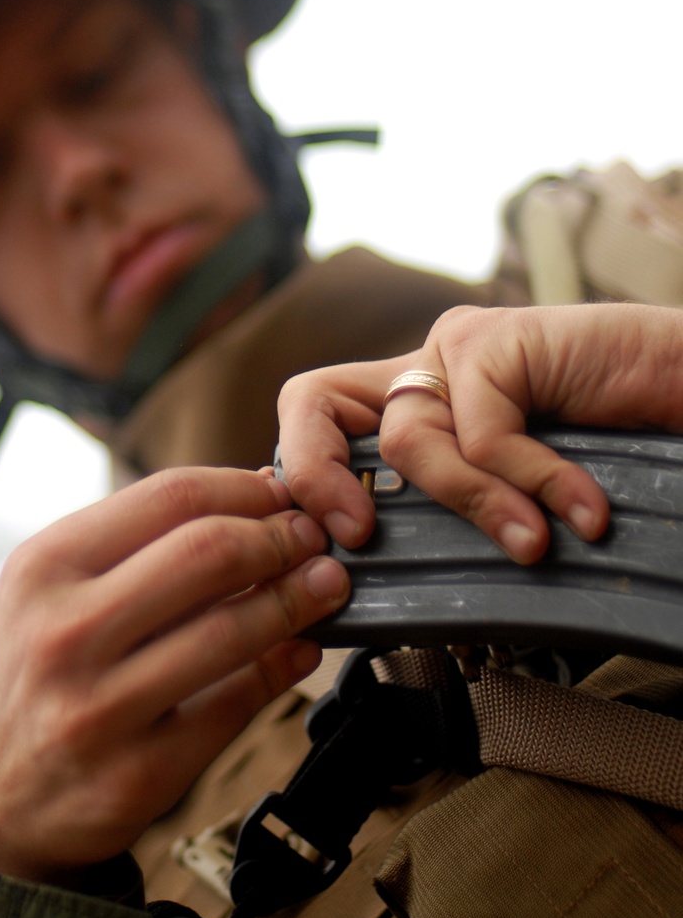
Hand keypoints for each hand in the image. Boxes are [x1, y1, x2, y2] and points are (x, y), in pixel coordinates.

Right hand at [0, 465, 348, 882]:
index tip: (281, 493)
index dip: (245, 488)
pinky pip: (233, 707)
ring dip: (298, 598)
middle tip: (313, 537)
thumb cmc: (19, 681)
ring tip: (327, 584)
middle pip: (209, 553)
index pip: (170, 496)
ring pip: (231, 630)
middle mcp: (64, 632)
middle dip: (281, 537)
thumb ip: (126, 545)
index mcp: (42, 567)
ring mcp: (99, 709)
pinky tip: (301, 649)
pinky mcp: (136, 777)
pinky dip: (282, 669)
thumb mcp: (37, 592)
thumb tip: (248, 496)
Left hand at [278, 303, 682, 564]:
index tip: (334, 545)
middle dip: (318, 476)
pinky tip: (585, 510)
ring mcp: (460, 348)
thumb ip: (457, 514)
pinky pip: (487, 438)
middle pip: (312, 400)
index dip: (302, 474)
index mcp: (419, 403)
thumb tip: (385, 577)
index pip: (318, 418)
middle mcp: (426, 368)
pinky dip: (537, 486)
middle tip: (363, 536)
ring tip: (539, 542)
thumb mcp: (514, 500)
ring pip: (409, 441)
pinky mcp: (499, 340)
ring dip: (476, 506)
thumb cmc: (614, 448)